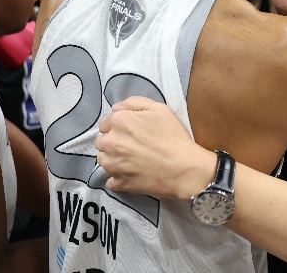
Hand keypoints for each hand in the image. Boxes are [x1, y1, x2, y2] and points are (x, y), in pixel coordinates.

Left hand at [95, 96, 216, 200]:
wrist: (184, 168)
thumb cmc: (174, 136)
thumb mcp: (159, 109)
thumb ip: (134, 102)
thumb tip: (116, 108)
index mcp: (119, 121)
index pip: (105, 123)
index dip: (118, 126)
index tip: (131, 131)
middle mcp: (110, 142)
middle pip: (102, 141)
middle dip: (113, 141)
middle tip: (133, 145)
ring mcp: (112, 165)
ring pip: (103, 159)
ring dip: (113, 159)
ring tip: (132, 160)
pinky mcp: (118, 183)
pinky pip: (111, 180)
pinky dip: (118, 178)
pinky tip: (132, 174)